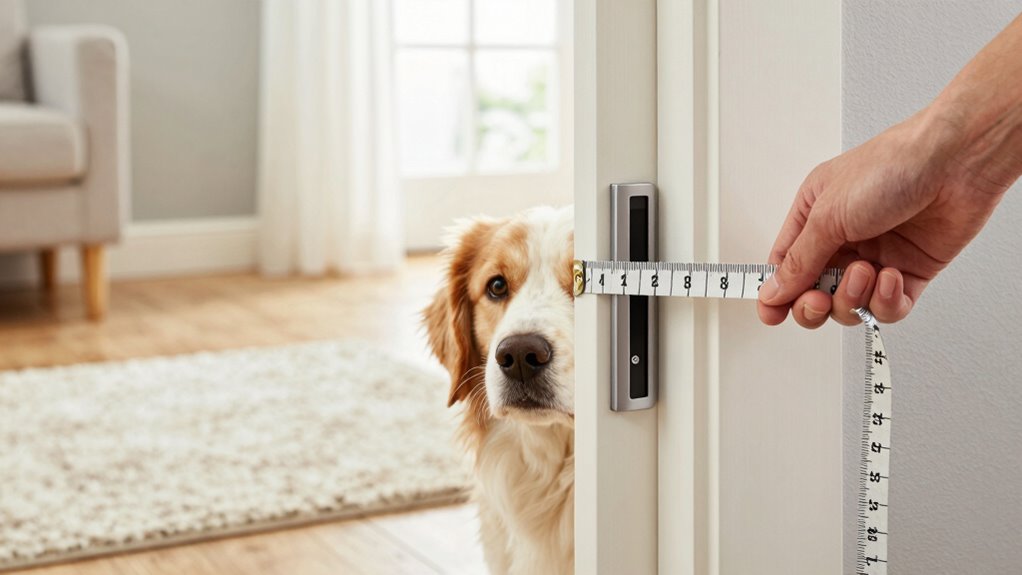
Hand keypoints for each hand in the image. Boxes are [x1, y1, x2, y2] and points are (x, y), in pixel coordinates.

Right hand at [757, 109, 1008, 327]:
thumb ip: (799, 261)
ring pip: (849, 305)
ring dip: (854, 297)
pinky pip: (887, 307)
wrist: (957, 162)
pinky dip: (886, 301)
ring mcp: (876, 256)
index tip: (771, 315)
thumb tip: (772, 292)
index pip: (785, 266)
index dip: (776, 294)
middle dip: (814, 305)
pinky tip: (891, 277)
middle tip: (819, 301)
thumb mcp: (828, 215)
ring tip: (866, 272)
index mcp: (814, 216)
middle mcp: (842, 238)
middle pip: (814, 293)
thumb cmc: (890, 167)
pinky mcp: (909, 271)